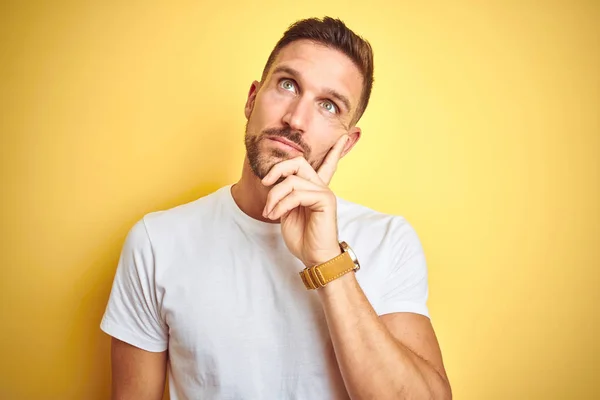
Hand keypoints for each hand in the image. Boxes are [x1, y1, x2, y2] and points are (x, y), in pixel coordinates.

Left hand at [261, 135, 348, 267]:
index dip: (334, 151)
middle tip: (265, 183)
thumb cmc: (302, 239)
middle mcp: (321, 187)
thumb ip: (284, 195)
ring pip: (291, 181)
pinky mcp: (325, 200)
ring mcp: (324, 192)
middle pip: (298, 163)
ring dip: (274, 196)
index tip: (343, 137)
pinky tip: (276, 215)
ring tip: (269, 212)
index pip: (326, 165)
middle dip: (277, 169)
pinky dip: (281, 203)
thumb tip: (275, 183)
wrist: (315, 258)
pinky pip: (296, 193)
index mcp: (314, 189)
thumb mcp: (286, 213)